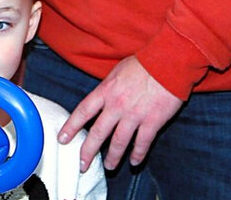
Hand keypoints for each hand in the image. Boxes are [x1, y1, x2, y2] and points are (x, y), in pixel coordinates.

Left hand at [57, 56, 182, 172]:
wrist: (168, 63)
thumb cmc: (143, 64)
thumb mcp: (116, 72)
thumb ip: (108, 89)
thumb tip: (102, 99)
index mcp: (106, 91)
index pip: (83, 112)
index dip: (71, 127)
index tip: (62, 139)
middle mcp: (116, 105)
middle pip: (98, 133)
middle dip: (88, 151)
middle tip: (82, 165)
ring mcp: (134, 115)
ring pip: (119, 142)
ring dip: (113, 157)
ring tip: (109, 166)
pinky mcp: (152, 121)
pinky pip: (142, 143)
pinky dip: (138, 154)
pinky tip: (134, 162)